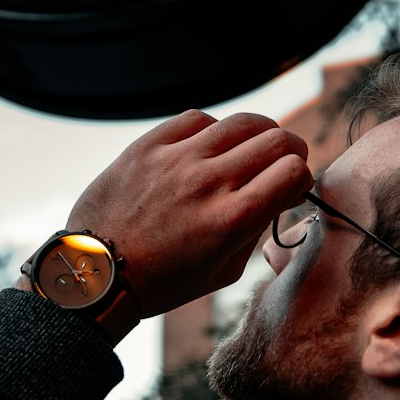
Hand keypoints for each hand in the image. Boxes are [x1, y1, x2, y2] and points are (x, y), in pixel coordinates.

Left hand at [65, 111, 312, 316]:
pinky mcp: (149, 146)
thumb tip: (278, 195)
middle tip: (281, 164)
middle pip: (277, 140)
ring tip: (253, 148)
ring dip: (259, 134)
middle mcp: (208, 183)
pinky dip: (214, 130)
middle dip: (290, 151)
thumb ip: (256, 230)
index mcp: (231, 220)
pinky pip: (198, 118)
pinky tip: (209, 146)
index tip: (291, 186)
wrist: (98, 271)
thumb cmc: (163, 280)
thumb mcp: (223, 272)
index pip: (294, 172)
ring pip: (242, 122)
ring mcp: (177, 159)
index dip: (301, 177)